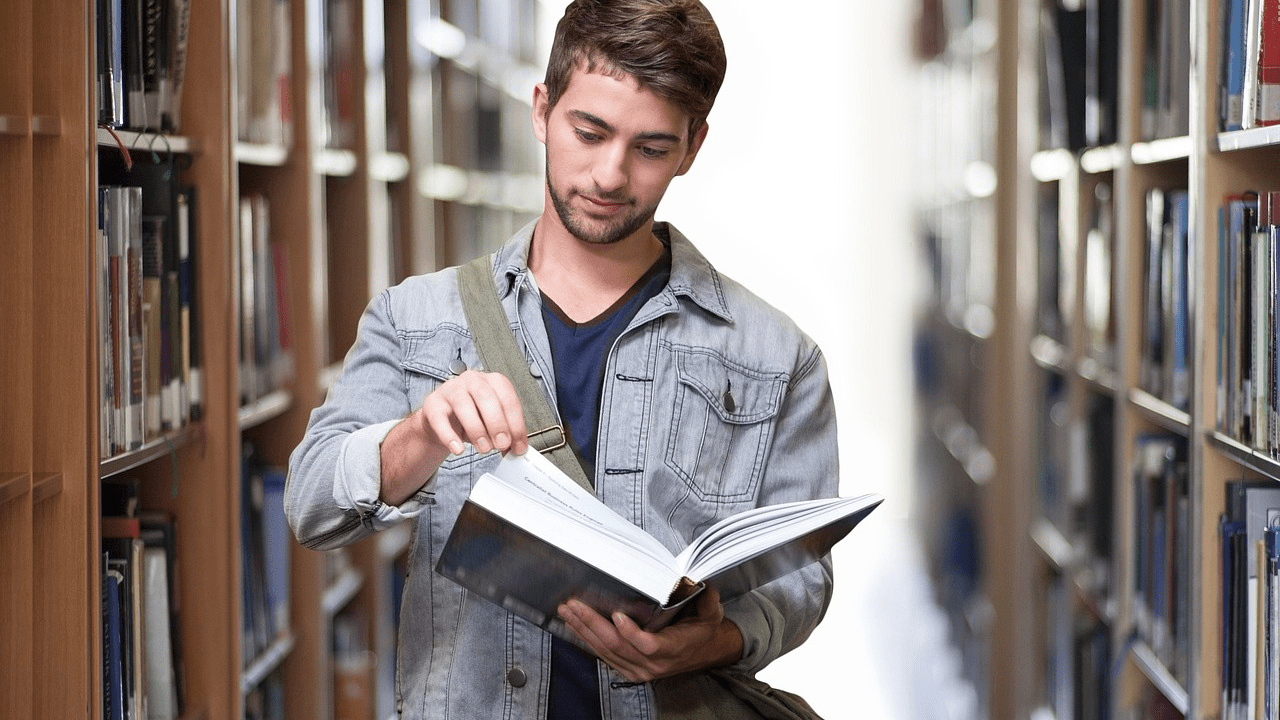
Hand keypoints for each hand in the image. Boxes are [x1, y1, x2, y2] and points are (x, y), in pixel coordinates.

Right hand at [380, 370, 526, 504]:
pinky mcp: (433, 403)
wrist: (442, 420)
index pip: (508, 399)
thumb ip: (506, 433)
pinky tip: (458, 449)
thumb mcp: (493, 424)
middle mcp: (472, 380)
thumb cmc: (473, 417)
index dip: (516, 424)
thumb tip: (517, 449)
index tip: (518, 445)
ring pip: (463, 404)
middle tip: (502, 444)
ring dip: (476, 429)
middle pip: (486, 397)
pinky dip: (449, 436)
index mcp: (493, 381)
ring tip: (484, 448)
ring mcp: (451, 389)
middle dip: (497, 423)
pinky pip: (440, 419)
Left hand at [557, 587, 743, 681]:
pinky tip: (576, 626)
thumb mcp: (711, 614)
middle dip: (592, 623)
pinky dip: (587, 639)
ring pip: (605, 651)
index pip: (648, 645)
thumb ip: (707, 599)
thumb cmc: (702, 631)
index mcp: (672, 649)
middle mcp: (653, 663)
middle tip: (575, 605)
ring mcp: (638, 669)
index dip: (630, 632)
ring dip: (584, 630)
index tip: (617, 615)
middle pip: (617, 646)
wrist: (704, 651)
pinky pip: (604, 656)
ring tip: (568, 612)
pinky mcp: (629, 669)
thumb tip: (702, 579)